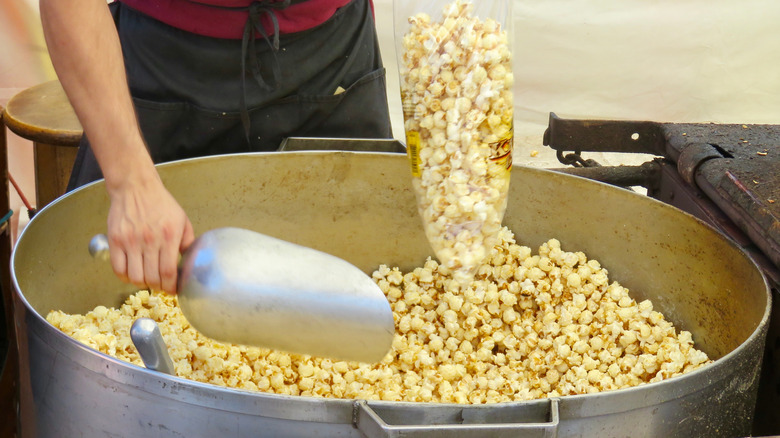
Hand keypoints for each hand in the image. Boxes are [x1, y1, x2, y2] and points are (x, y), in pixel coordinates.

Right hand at [106, 168, 194, 293]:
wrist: (136, 187)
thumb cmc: (161, 203)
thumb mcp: (182, 220)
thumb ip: (188, 242)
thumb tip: (191, 263)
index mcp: (169, 236)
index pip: (168, 272)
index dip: (171, 287)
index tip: (173, 290)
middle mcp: (149, 240)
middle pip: (152, 278)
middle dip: (158, 287)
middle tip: (161, 285)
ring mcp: (130, 241)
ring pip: (135, 277)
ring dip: (142, 283)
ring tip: (147, 278)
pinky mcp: (115, 240)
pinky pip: (118, 269)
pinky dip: (125, 277)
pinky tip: (132, 273)